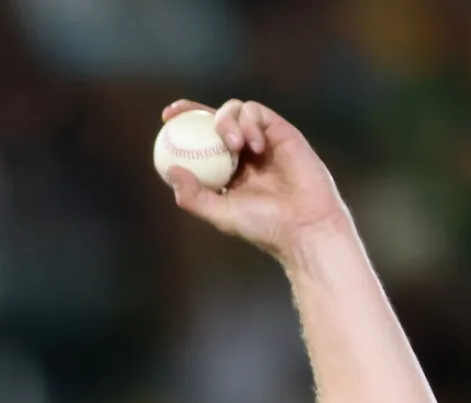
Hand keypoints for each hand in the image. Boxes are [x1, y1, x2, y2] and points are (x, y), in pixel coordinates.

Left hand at [160, 99, 351, 260]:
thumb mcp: (220, 213)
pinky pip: (258, 113)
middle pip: (214, 119)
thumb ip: (194, 195)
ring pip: (236, 110)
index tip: (166, 118)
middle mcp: (242, 151)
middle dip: (195, 110)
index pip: (199, 141)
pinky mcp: (281, 131)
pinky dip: (251, 123)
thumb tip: (171, 170)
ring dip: (227, 121)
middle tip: (179, 114)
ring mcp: (262, 139)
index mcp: (224, 169)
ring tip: (233, 145)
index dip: (183, 124)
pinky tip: (255, 145)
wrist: (303, 224)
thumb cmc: (263, 225)